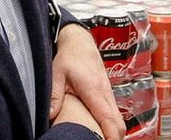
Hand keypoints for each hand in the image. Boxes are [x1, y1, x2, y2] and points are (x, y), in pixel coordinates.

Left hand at [50, 24, 124, 139]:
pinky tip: (101, 130)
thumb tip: (51, 114)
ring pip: (118, 119)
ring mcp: (108, 94)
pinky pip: (114, 113)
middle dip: (115, 138)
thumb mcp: (57, 73)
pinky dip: (111, 124)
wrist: (80, 41)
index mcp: (94, 91)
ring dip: (113, 132)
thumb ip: (55, 95)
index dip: (111, 135)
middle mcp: (105, 94)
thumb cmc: (70, 56)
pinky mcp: (107, 93)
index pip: (109, 118)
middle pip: (118, 123)